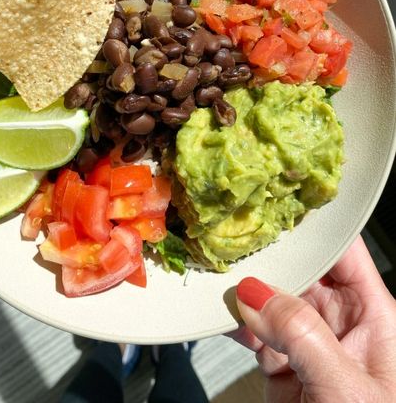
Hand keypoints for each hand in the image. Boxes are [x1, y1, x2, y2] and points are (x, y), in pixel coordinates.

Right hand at [232, 236, 395, 401]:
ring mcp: (309, 343)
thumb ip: (302, 334)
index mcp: (373, 314)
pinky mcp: (282, 364)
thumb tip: (257, 293)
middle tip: (239, 249)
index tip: (278, 210)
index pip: (343, 253)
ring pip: (271, 300)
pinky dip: (235, 321)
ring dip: (246, 292)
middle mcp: (340, 322)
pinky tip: (223, 313)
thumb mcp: (345, 385)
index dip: (313, 230)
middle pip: (301, 271)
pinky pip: (253, 330)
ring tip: (224, 282)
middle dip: (269, 258)